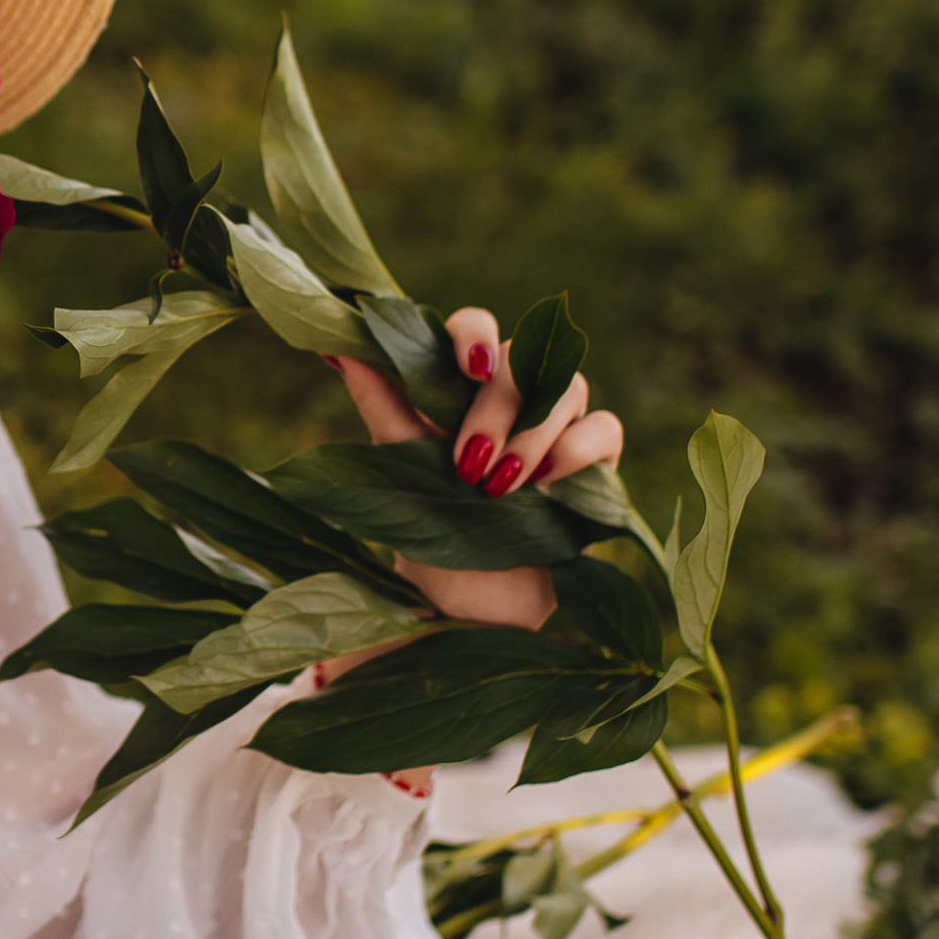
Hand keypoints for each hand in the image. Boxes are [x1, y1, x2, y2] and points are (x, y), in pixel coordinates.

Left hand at [316, 306, 627, 790]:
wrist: (470, 609)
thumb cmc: (431, 536)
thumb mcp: (398, 470)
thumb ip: (379, 404)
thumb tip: (332, 342)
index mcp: (461, 391)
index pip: (474, 329)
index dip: (474, 332)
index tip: (466, 364)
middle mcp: (514, 400)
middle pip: (524, 353)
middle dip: (497, 404)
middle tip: (469, 464)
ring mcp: (559, 429)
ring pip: (569, 386)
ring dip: (534, 432)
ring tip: (502, 488)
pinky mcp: (596, 466)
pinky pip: (606, 427)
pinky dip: (577, 450)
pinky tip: (548, 486)